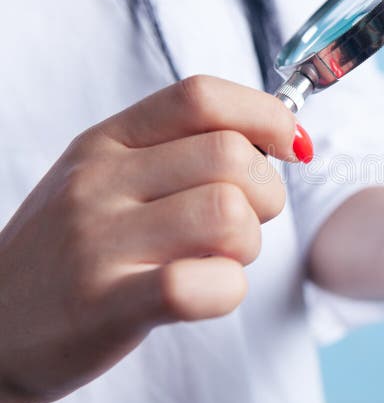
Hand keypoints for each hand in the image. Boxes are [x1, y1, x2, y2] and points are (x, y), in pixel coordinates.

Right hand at [0, 75, 307, 402]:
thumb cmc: (73, 252)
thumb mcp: (107, 180)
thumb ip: (180, 152)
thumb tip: (281, 137)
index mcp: (107, 141)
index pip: (201, 96)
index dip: (266, 115)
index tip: (292, 145)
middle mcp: (99, 181)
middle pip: (231, 157)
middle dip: (267, 194)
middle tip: (246, 222)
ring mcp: (99, 242)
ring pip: (228, 215)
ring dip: (248, 244)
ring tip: (218, 259)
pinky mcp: (105, 306)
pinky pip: (202, 284)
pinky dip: (227, 290)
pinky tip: (206, 293)